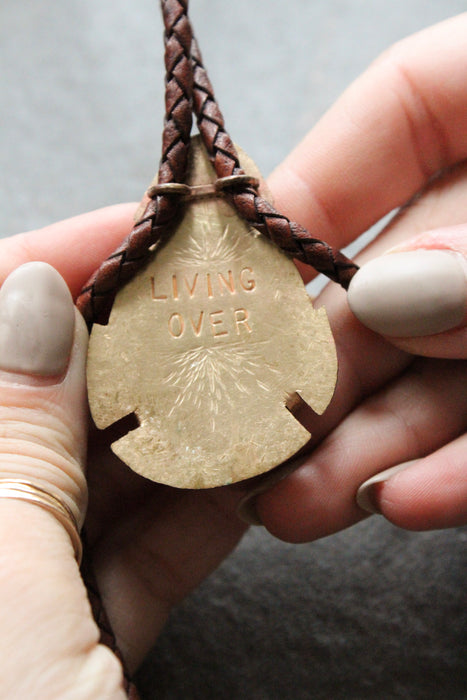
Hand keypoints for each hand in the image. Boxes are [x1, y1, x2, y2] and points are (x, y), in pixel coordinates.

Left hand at [0, 209, 246, 697]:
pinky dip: (204, 507)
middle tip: (217, 295)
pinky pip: (146, 549)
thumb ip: (18, 437)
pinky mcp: (89, 635)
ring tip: (257, 364)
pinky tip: (260, 457)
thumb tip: (39, 297)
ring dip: (190, 424)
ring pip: (108, 474)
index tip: (136, 229)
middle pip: (51, 403)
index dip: (50, 267)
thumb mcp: (3, 583)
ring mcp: (28, 584)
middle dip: (139, 346)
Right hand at [242, 14, 466, 538]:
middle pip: (394, 275)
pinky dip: (457, 470)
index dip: (313, 182)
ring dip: (367, 440)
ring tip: (296, 499)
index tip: (242, 263)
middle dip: (317, 360)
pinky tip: (404, 500)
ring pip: (437, 372)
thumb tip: (393, 296)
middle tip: (243, 422)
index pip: (401, 112)